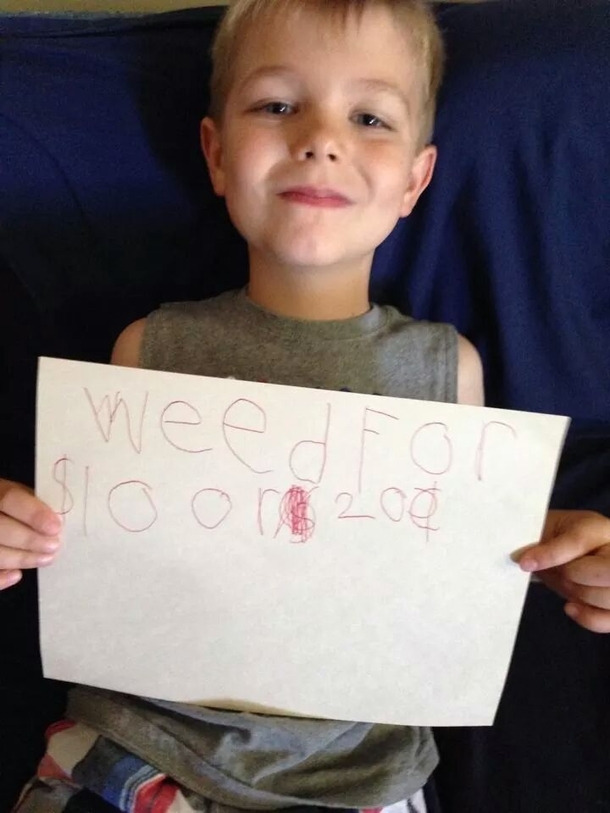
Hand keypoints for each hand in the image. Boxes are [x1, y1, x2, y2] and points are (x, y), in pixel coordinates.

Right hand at [0, 478, 61, 589]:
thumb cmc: (12, 504)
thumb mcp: (20, 494)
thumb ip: (33, 503)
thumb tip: (57, 520)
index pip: (9, 498)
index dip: (32, 513)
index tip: (55, 527)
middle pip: (0, 528)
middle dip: (29, 540)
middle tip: (54, 546)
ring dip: (21, 558)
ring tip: (46, 559)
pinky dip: (0, 578)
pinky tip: (16, 575)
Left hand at [518, 509, 609, 632]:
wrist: (562, 557)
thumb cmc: (552, 541)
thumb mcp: (544, 535)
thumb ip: (538, 544)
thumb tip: (524, 561)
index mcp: (597, 527)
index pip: (578, 541)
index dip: (551, 554)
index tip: (525, 563)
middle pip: (607, 572)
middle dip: (577, 577)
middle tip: (562, 574)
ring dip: (582, 596)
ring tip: (568, 585)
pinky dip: (589, 618)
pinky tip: (571, 607)